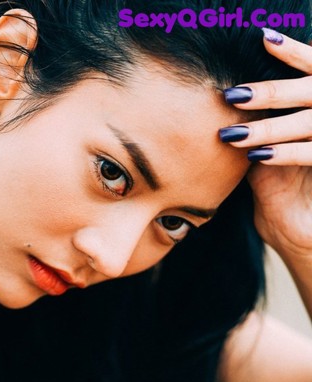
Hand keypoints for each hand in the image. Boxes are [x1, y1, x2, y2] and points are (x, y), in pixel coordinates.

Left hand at [219, 29, 311, 262]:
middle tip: (232, 95)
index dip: (293, 52)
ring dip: (269, 127)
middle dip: (271, 93)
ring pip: (309, 122)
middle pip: (310, 91)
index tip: (263, 39)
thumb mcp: (284, 147)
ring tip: (233, 135)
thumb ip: (272, 122)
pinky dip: (285, 153)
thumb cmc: (298, 188)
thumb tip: (235, 101)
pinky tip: (257, 157)